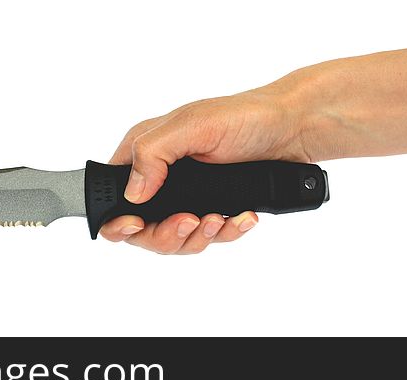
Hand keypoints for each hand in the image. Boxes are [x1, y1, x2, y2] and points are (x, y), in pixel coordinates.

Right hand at [98, 88, 315, 253]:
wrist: (294, 129)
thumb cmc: (245, 115)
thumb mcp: (194, 126)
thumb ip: (154, 153)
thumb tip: (132, 192)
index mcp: (146, 150)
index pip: (112, 194)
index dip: (118, 218)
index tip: (136, 224)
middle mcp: (161, 175)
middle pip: (142, 229)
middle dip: (165, 234)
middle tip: (189, 221)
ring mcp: (187, 195)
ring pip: (175, 238)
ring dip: (196, 237)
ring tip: (216, 219)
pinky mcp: (213, 207)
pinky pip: (207, 236)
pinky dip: (224, 233)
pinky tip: (240, 218)